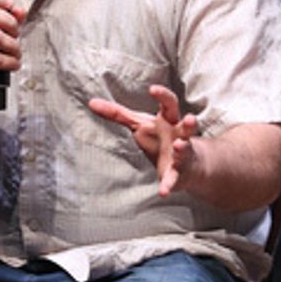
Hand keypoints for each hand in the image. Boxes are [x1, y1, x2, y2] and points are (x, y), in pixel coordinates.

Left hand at [89, 85, 203, 196]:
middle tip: (190, 118)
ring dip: (182, 148)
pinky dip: (169, 185)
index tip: (153, 89)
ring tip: (178, 146)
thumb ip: (117, 113)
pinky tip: (163, 192)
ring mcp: (183, 155)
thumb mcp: (140, 124)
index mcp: (168, 120)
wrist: (189, 165)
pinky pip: (174, 179)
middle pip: (187, 126)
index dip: (162, 95)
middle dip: (190, 123)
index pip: (169, 104)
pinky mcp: (179, 174)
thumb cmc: (161, 137)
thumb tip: (91, 102)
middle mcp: (180, 135)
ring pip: (185, 150)